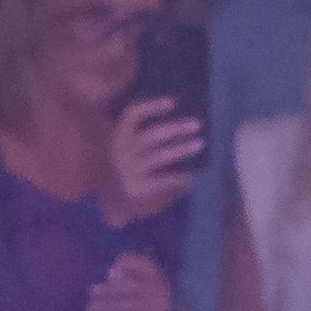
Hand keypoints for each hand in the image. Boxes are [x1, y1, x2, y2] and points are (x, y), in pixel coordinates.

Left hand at [76, 249, 175, 310]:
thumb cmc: (146, 307)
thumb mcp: (140, 289)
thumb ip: (127, 280)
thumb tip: (111, 272)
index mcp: (158, 278)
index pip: (145, 263)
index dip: (127, 263)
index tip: (110, 271)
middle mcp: (161, 290)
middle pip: (133, 285)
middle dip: (111, 288)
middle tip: (92, 290)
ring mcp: (160, 307)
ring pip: (130, 304)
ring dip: (109, 305)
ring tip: (93, 307)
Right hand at [105, 95, 204, 226]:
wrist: (112, 206)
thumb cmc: (125, 172)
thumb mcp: (125, 152)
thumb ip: (141, 139)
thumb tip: (182, 125)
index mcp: (116, 139)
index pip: (131, 116)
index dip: (151, 107)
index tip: (172, 103)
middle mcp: (120, 153)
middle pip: (152, 134)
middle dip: (176, 128)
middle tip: (196, 125)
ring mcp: (129, 172)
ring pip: (162, 155)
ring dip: (183, 148)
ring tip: (199, 145)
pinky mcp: (136, 190)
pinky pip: (166, 180)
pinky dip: (180, 178)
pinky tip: (190, 178)